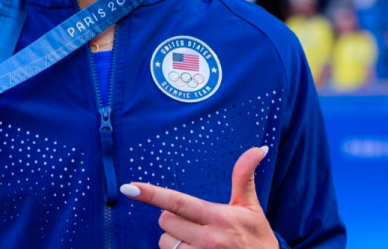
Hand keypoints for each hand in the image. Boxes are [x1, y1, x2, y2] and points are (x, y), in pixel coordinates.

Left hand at [121, 146, 279, 248]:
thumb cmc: (257, 236)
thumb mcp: (251, 206)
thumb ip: (244, 176)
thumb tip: (258, 148)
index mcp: (218, 219)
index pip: (178, 202)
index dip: (151, 194)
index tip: (129, 188)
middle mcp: (207, 240)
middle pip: (166, 221)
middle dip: (173, 218)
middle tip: (195, 221)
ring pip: (165, 242)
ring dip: (175, 239)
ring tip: (198, 241)